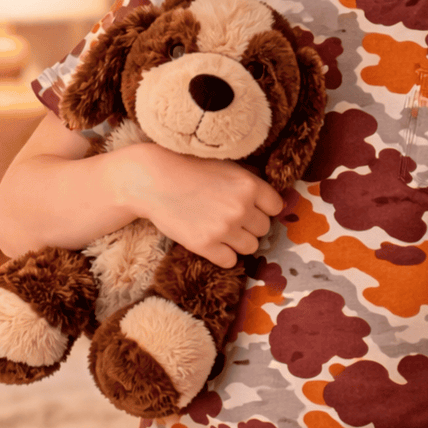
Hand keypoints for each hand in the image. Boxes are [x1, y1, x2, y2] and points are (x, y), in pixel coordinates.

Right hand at [113, 143, 284, 268]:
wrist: (151, 180)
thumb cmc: (188, 169)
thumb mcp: (225, 165)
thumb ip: (248, 180)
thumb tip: (269, 198)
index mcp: (249, 185)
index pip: (276, 207)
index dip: (264, 208)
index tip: (251, 207)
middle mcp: (241, 208)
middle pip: (263, 229)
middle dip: (250, 225)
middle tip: (230, 218)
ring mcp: (224, 229)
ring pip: (250, 247)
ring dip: (239, 241)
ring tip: (221, 230)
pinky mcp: (206, 246)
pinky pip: (230, 261)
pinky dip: (223, 255)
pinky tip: (212, 242)